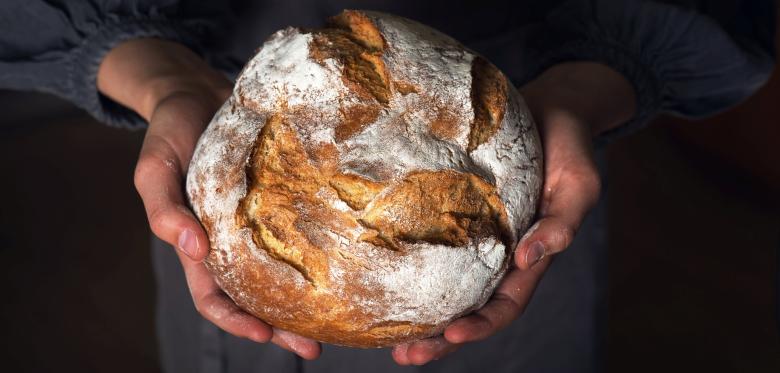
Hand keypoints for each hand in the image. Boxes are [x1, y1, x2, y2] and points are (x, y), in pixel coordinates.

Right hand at [97, 38, 321, 358]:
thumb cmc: (170, 132)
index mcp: (199, 243)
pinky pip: (299, 231)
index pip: (213, 297)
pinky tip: (344, 261)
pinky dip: (315, 251)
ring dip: (303, 299)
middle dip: (280, 327)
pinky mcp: (281, 197)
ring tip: (337, 318)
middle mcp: (232, 240)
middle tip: (314, 346)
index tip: (264, 335)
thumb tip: (190, 248)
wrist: (197, 93)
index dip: (235, 321)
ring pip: (282, 271)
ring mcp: (258, 221)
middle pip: (256, 296)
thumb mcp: (154, 168)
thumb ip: (163, 208)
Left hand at [391, 62, 636, 364]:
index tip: (450, 336)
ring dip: (419, 314)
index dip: (480, 327)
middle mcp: (498, 255)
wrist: (549, 108)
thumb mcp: (578, 185)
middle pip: (468, 309)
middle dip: (440, 338)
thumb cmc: (569, 148)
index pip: (505, 306)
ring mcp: (475, 235)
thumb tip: (530, 258)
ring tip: (385, 335)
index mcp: (529, 258)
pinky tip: (378, 272)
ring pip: (444, 284)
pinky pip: (430, 242)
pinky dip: (408, 264)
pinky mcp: (453, 211)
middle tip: (405, 356)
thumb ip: (563, 222)